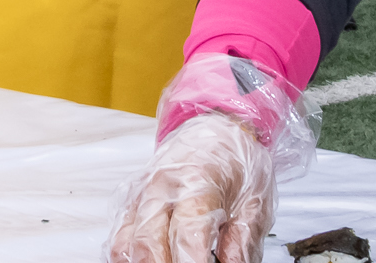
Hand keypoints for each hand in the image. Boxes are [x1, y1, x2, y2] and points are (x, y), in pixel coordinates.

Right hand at [106, 53, 318, 262]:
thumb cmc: (237, 160)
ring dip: (142, 262)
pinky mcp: (132, 200)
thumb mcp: (255, 202)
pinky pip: (119, 236)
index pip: (187, 237)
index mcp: (196, 182)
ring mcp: (141, 193)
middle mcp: (161, 186)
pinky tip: (149, 261)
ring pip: (126, 243)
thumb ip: (243, 241)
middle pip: (148, 244)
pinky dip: (129, 256)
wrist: (218, 127)